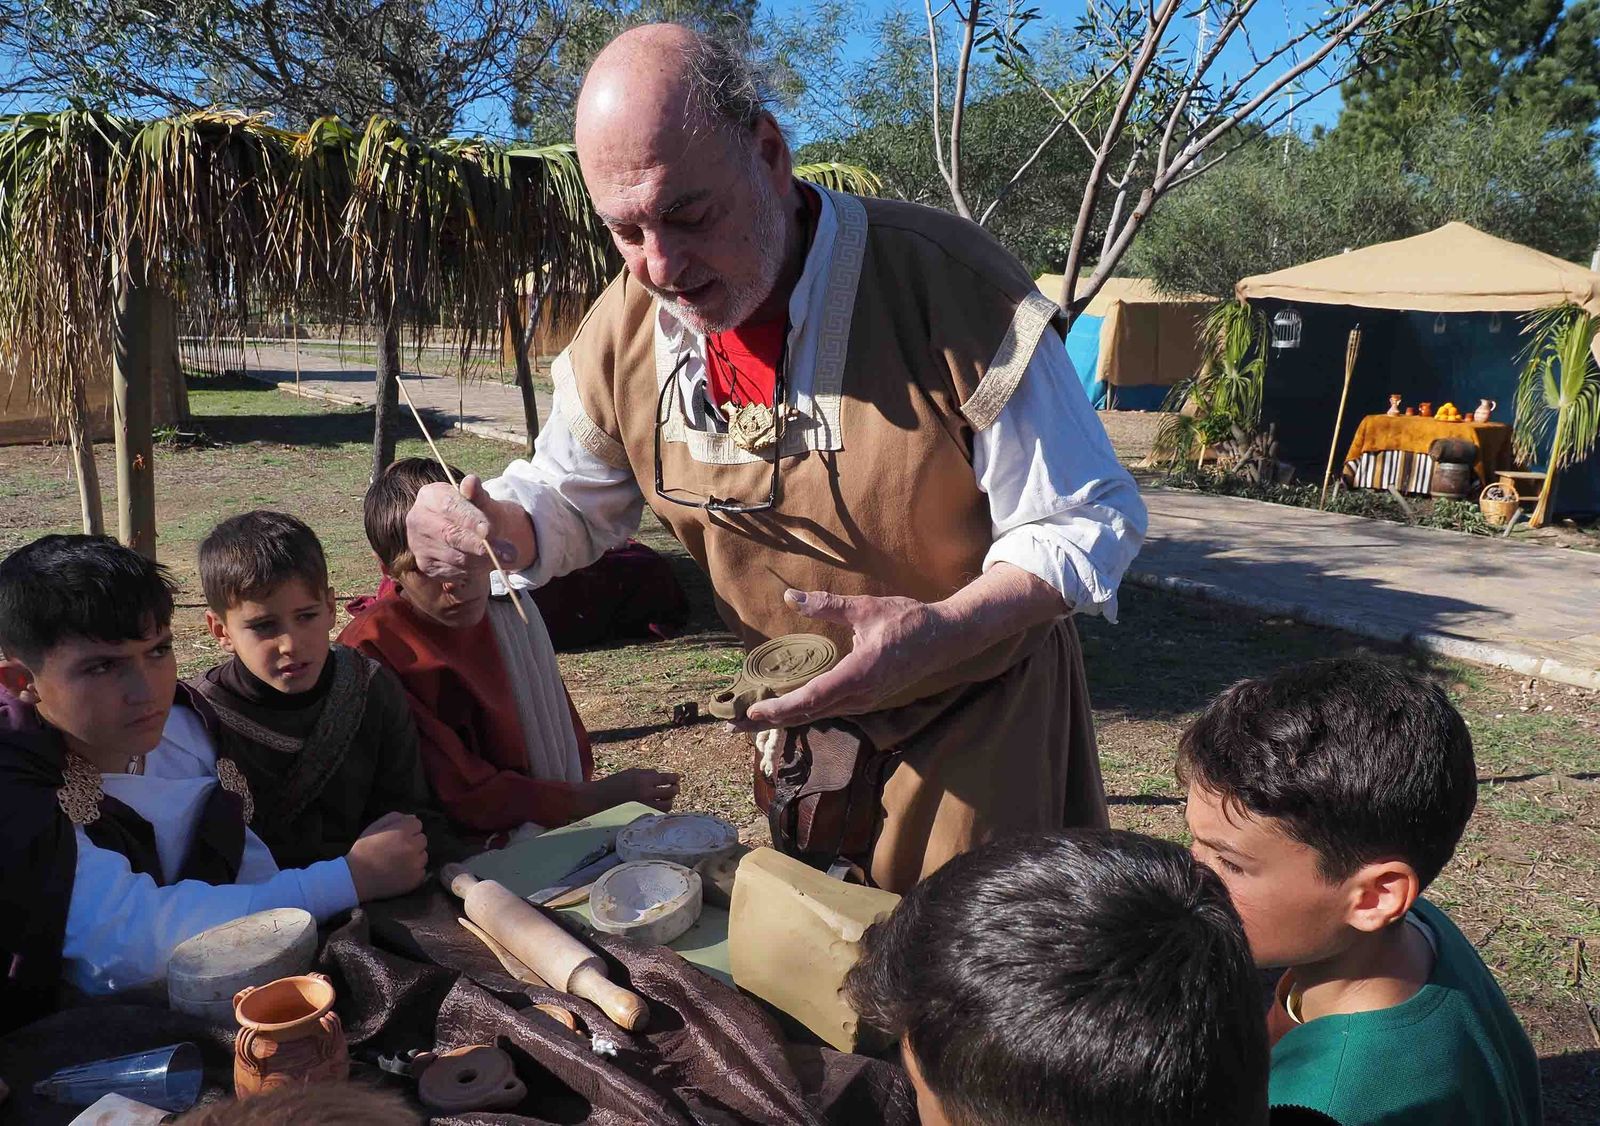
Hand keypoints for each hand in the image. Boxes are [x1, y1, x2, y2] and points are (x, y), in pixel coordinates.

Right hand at [346, 811, 427, 900]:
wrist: (356, 878)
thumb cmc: (364, 850)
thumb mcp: (374, 827)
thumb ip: (394, 818)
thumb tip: (413, 817)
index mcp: (403, 832)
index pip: (417, 824)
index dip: (407, 830)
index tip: (397, 837)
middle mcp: (413, 846)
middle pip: (422, 839)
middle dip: (412, 842)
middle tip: (397, 850)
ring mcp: (416, 864)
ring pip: (423, 855)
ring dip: (415, 857)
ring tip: (398, 862)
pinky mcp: (416, 878)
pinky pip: (422, 871)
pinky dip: (414, 872)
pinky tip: (400, 873)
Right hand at [406, 475, 522, 582]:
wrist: (470, 532)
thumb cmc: (476, 513)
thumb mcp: (482, 501)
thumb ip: (478, 494)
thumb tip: (471, 482)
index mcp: (430, 496)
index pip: (450, 507)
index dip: (471, 520)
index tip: (490, 531)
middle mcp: (418, 519)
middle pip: (450, 535)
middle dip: (481, 546)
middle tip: (508, 554)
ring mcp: (418, 543)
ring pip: (455, 557)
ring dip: (482, 561)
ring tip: (502, 558)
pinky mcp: (425, 565)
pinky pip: (452, 572)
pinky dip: (473, 572)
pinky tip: (482, 565)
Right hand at [580, 768, 680, 814]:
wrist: (601, 797)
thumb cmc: (615, 782)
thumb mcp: (632, 772)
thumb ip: (648, 773)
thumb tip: (661, 776)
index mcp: (643, 779)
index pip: (665, 778)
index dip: (674, 778)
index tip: (678, 777)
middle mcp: (646, 792)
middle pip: (670, 792)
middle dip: (675, 789)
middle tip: (675, 787)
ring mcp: (645, 804)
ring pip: (667, 805)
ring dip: (670, 800)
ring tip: (668, 797)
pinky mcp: (642, 813)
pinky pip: (658, 812)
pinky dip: (661, 808)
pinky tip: (659, 804)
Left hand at [741, 589, 950, 728]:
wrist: (944, 639)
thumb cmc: (907, 621)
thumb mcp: (865, 608)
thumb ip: (827, 605)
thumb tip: (791, 597)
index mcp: (859, 674)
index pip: (812, 698)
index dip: (781, 708)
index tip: (754, 712)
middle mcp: (860, 695)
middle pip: (809, 714)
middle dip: (771, 721)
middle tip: (733, 725)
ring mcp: (865, 701)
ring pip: (818, 715)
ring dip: (785, 719)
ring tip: (752, 721)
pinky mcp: (867, 699)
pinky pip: (830, 710)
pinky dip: (804, 713)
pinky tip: (787, 712)